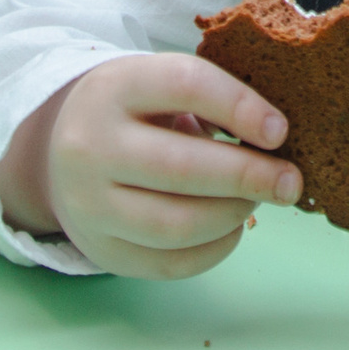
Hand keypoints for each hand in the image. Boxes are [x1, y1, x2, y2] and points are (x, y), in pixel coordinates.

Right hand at [0, 54, 301, 279]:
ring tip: (256, 200)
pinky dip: (215, 249)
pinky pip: (170, 263)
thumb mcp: (157, 85)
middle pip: (181, 167)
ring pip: (176, 224)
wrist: (58, 153)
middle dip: (248, 177)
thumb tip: (276, 137)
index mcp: (115, 87)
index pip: (184, 85)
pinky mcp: (101, 250)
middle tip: (290, 182)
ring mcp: (89, 205)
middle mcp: (91, 146)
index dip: (239, 107)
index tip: (279, 131)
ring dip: (232, 215)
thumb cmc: (134, 113)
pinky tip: (232, 227)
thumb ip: (209, 99)